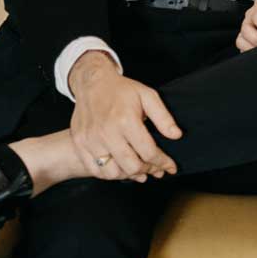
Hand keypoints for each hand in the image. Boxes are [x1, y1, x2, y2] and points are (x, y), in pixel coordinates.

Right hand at [68, 51, 182, 183]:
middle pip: (131, 166)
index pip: (148, 152)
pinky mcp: (80, 144)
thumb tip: (176, 135)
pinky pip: (95, 170)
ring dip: (129, 175)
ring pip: (113, 173)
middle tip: (155, 169)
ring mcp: (90, 140)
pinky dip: (109, 174)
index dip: (163, 162)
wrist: (92, 82)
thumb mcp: (148, 96)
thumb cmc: (120, 90)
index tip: (169, 166)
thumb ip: (163, 117)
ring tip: (139, 169)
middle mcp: (106, 132)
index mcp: (125, 120)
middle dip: (148, 170)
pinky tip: (120, 168)